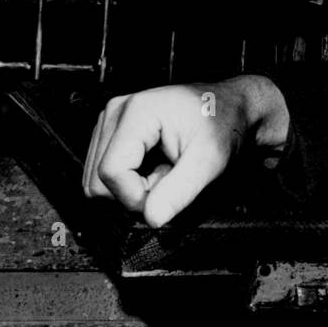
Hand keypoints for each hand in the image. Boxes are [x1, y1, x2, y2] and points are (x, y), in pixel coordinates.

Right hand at [82, 74, 289, 227]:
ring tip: (165, 170)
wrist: (229, 108)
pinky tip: (156, 165)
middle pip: (98, 179)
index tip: (168, 190)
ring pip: (98, 180)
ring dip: (133, 187)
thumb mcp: (209, 161)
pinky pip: (106, 173)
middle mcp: (116, 110)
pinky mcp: (113, 130)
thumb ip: (180, 191)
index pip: (110, 173)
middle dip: (134, 192)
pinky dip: (130, 180)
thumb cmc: (222, 126)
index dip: (136, 196)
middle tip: (169, 177)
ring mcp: (111, 119)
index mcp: (136, 111)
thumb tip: (151, 218)